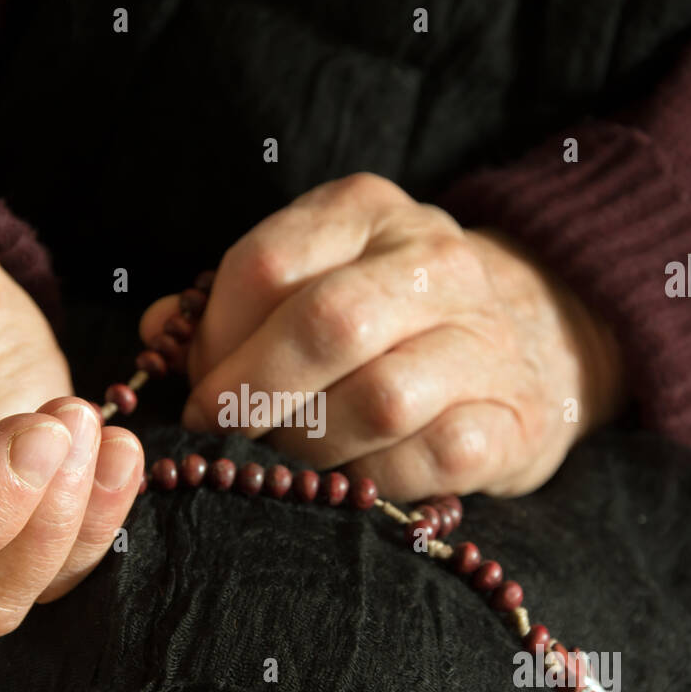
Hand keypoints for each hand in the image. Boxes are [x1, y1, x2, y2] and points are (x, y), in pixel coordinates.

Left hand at [140, 173, 624, 499]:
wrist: (532, 338)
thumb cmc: (387, 317)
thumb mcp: (312, 277)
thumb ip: (230, 302)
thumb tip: (158, 334)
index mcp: (366, 212)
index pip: (266, 266)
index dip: (214, 338)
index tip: (197, 384)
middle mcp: (433, 261)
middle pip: (324, 324)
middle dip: (253, 392)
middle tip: (223, 429)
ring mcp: (483, 339)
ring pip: (378, 400)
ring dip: (311, 444)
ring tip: (287, 454)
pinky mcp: (513, 418)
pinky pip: (427, 459)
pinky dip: (372, 479)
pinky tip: (351, 476)